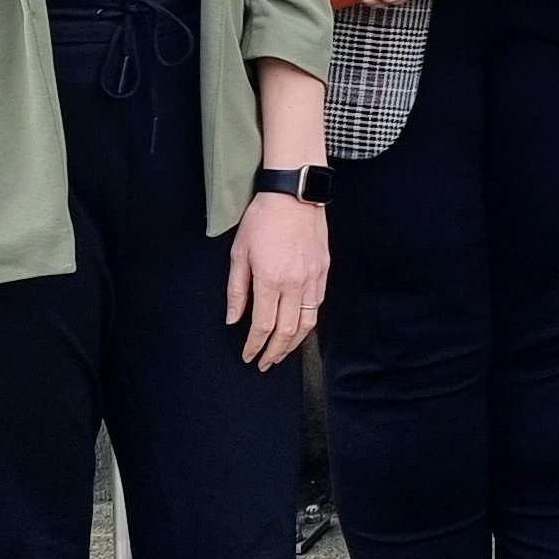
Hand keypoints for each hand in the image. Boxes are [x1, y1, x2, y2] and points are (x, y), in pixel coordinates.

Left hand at [227, 187, 328, 368]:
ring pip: (308, 322)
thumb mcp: (239, 253)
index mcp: (270, 280)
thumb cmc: (263, 218)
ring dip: (295, 343)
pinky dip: (309, 321)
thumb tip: (234, 318)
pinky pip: (318, 303)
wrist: (294, 194)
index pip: (263, 325)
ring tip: (283, 353)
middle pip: (287, 330)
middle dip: (275, 352)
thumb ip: (236, 289)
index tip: (248, 356)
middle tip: (265, 363)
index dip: (254, 345)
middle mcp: (295, 283)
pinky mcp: (324, 269)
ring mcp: (313, 277)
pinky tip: (300, 327)